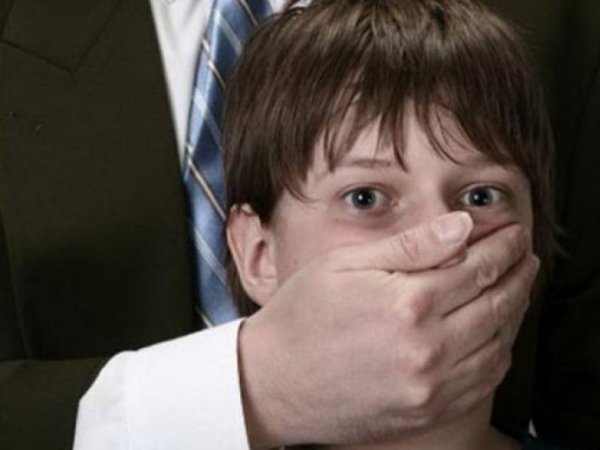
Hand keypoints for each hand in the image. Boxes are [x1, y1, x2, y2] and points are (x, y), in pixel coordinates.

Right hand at [238, 212, 537, 447]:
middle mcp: (427, 348)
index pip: (477, 267)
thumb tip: (461, 226)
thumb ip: (408, 246)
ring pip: (498, 342)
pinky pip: (484, 379)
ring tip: (517, 287)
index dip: (503, 246)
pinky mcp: (427, 411)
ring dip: (515, 310)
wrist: (272, 382)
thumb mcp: (344, 265)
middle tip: (525, 255)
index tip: (515, 233)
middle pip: (497, 302)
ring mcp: (430, 386)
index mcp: (406, 303)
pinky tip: (496, 332)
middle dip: (518, 273)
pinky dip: (500, 350)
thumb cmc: (300, 316)